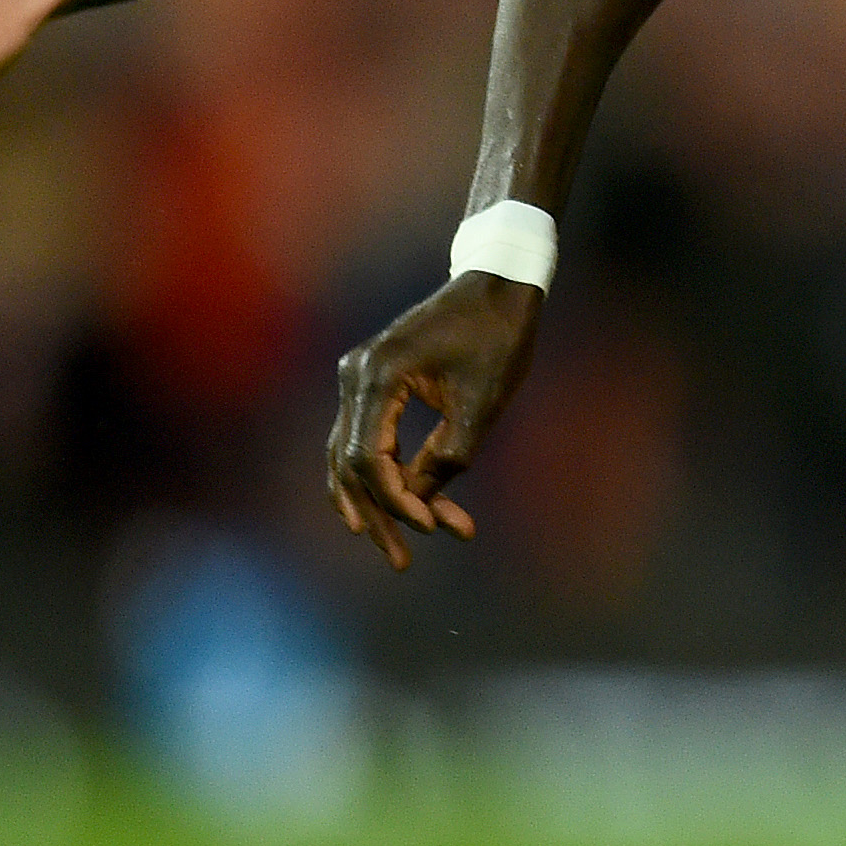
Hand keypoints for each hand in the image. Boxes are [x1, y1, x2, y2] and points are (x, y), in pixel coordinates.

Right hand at [326, 272, 542, 569]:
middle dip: (378, 516)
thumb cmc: (496, 337)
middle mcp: (355, 377)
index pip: (367, 459)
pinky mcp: (371, 382)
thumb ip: (448, 457)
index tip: (431, 527)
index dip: (395, 501)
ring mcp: (358, 378)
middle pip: (348, 464)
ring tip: (400, 546)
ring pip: (349, 456)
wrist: (496, 284)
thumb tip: (421, 505)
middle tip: (402, 561)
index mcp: (378, 377)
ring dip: (376, 502)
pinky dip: (381, 475)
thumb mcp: (481, 402)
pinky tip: (402, 507)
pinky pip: (363, 438)